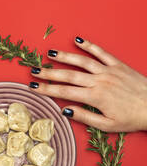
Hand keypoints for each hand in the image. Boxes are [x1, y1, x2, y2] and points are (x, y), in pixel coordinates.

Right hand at [29, 37, 146, 132]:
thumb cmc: (131, 119)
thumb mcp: (107, 125)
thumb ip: (85, 117)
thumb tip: (65, 111)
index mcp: (95, 97)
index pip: (64, 93)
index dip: (47, 89)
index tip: (33, 87)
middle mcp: (100, 81)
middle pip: (68, 75)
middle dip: (49, 73)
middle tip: (33, 71)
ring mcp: (109, 71)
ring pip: (82, 61)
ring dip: (64, 57)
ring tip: (49, 54)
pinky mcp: (118, 65)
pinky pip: (101, 52)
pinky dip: (89, 45)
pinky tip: (77, 40)